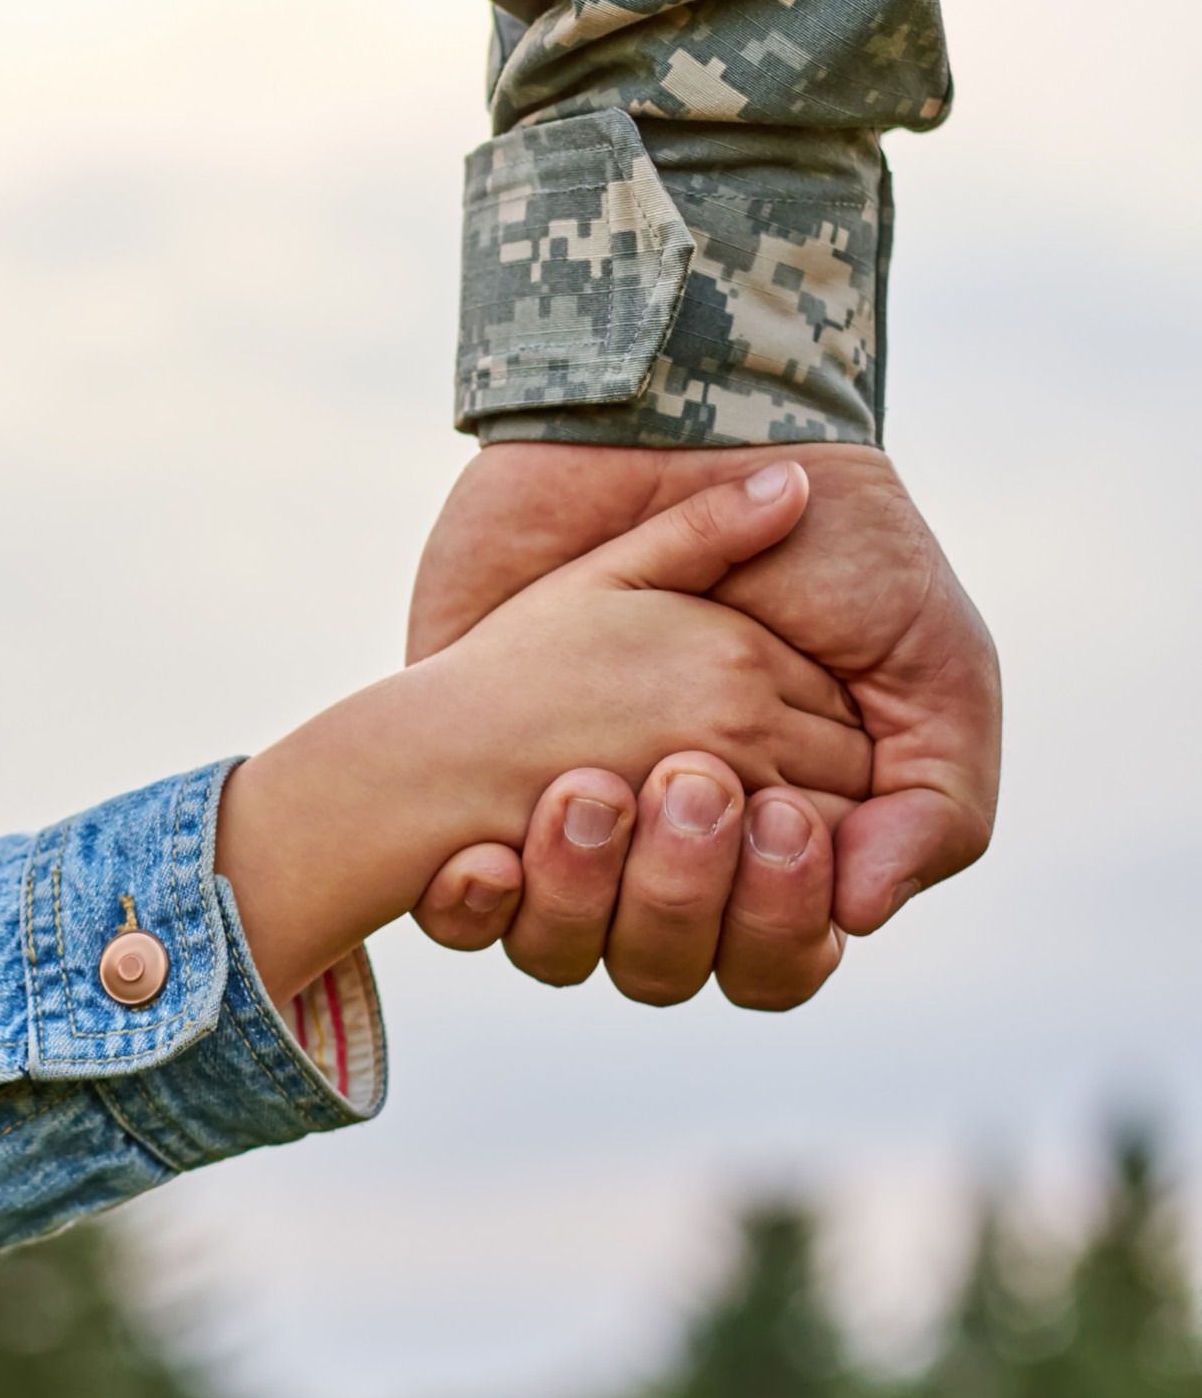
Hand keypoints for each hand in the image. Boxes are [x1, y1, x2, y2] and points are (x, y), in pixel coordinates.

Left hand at [218, 463, 867, 1003]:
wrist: (687, 431)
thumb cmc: (831, 543)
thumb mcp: (929, 658)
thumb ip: (936, 798)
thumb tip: (860, 915)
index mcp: (774, 840)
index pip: (772, 959)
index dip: (772, 920)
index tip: (778, 818)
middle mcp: (666, 849)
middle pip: (667, 966)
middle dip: (678, 900)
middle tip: (689, 781)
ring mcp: (565, 822)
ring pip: (563, 950)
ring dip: (579, 893)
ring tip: (585, 789)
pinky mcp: (469, 786)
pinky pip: (460, 908)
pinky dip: (469, 903)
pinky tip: (477, 855)